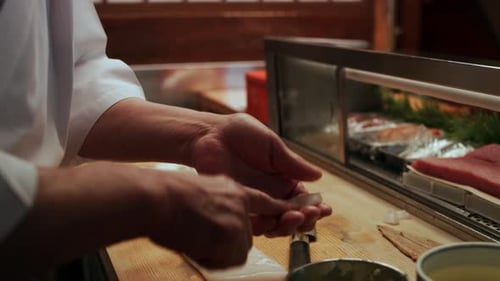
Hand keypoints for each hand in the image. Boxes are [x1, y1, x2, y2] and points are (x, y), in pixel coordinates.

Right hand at [147, 172, 291, 268]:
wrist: (159, 199)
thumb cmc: (169, 196)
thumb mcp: (202, 192)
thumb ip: (219, 205)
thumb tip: (220, 223)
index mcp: (234, 190)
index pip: (266, 202)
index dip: (282, 210)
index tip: (300, 213)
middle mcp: (241, 203)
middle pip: (246, 235)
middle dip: (227, 242)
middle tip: (203, 234)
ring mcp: (239, 219)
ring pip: (237, 249)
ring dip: (218, 250)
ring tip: (195, 236)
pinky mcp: (233, 234)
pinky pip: (229, 259)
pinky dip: (212, 258)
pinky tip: (196, 243)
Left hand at [191, 113, 331, 235]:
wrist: (210, 134)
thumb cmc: (241, 134)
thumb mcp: (272, 146)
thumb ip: (292, 163)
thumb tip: (318, 175)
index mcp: (283, 179)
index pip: (304, 200)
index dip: (315, 207)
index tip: (324, 209)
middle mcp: (271, 194)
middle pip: (293, 217)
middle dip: (305, 220)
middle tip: (309, 215)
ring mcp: (254, 202)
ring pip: (274, 224)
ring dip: (287, 226)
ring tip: (293, 217)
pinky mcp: (237, 206)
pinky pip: (251, 224)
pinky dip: (263, 226)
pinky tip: (270, 220)